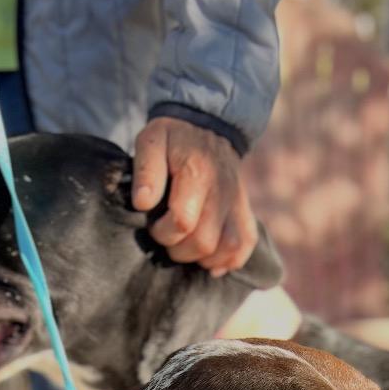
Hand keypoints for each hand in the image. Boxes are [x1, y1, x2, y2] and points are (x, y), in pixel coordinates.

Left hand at [132, 118, 256, 276]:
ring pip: (228, 248)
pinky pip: (246, 244)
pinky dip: (229, 259)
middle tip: (168, 237)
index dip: (163, 232)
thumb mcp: (152, 141)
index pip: (182, 222)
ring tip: (187, 248)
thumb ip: (146, 170)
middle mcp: (222, 190)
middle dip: (179, 250)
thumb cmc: (173, 140)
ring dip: (204, 258)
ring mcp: (236, 202)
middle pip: (205, 242)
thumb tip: (143, 203)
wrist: (206, 128)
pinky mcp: (244, 211)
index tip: (154, 224)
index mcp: (197, 172)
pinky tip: (211, 261)